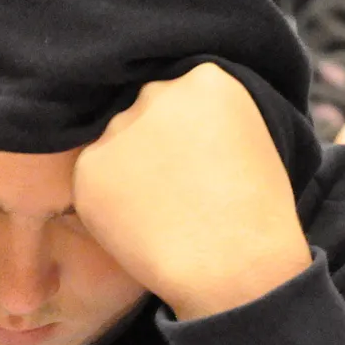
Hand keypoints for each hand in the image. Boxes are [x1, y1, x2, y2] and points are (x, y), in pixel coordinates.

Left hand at [73, 63, 309, 319]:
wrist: (232, 265)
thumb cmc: (255, 215)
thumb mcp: (252, 141)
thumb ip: (210, 118)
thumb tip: (179, 125)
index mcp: (205, 79)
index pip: (181, 91)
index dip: (185, 131)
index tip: (197, 161)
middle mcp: (157, 92)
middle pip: (144, 111)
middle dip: (152, 143)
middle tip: (175, 188)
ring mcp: (119, 129)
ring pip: (115, 145)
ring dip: (128, 171)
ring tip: (161, 211)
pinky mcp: (89, 167)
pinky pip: (93, 180)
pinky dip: (108, 201)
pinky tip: (140, 225)